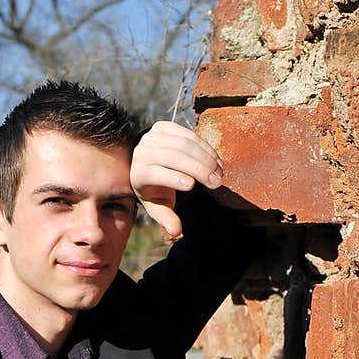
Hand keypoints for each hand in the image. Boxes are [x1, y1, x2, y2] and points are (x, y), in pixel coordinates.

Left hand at [130, 121, 222, 240]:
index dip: (173, 178)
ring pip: (183, 144)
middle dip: (198, 169)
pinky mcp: (163, 126)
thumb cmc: (154, 189)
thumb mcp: (158, 205)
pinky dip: (205, 146)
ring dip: (206, 157)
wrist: (146, 163)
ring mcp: (152, 136)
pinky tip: (216, 159)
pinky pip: (188, 134)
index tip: (192, 185)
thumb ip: (166, 218)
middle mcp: (142, 152)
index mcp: (138, 173)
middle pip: (173, 157)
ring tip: (220, 172)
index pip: (155, 173)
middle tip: (217, 182)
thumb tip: (177, 232)